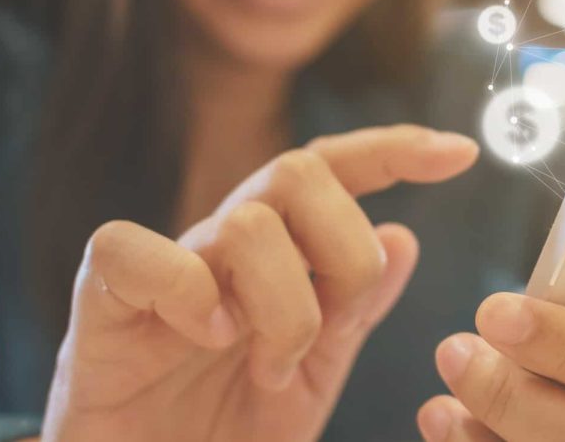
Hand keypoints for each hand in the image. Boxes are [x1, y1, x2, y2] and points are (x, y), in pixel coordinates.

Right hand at [40, 125, 478, 441]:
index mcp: (273, 257)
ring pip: (244, 222)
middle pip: (297, 172)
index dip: (393, 150)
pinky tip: (208, 336)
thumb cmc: (221, 435)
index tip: (463, 154)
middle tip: (336, 325)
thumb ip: (351, 313)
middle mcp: (221, 247)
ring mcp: (162, 271)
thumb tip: (405, 236)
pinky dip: (186, 291)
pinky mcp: (101, 306)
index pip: (331, 172)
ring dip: (283, 305)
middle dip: (345, 248)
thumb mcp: (310, 378)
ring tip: (272, 369)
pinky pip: (130, 250)